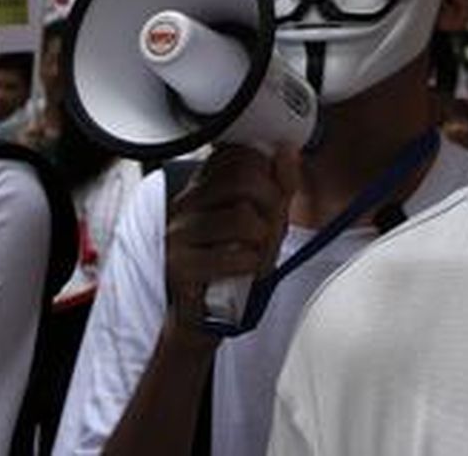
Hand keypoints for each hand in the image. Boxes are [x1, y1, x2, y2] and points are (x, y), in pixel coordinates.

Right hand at [162, 144, 300, 342]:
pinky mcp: (180, 264)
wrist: (204, 316)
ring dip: (261, 242)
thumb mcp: (264, 222)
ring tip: (251, 253)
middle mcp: (185, 203)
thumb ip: (279, 187)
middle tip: (266, 230)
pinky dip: (250, 266)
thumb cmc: (231, 266)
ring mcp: (179, 233)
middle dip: (270, 206)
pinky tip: (241, 271)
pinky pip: (235, 256)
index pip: (239, 155)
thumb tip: (289, 152)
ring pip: (243, 217)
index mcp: (202, 186)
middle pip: (243, 179)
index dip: (267, 175)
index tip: (268, 197)